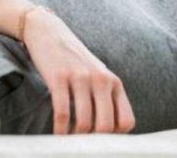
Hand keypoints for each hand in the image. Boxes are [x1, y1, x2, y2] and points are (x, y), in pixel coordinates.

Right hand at [21, 8, 135, 134]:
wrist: (50, 32)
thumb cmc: (74, 61)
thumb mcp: (97, 76)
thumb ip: (106, 98)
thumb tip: (108, 133)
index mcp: (114, 82)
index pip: (126, 121)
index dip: (115, 137)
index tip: (101, 139)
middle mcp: (101, 79)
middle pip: (106, 126)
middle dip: (94, 141)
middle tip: (82, 143)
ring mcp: (80, 77)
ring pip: (84, 123)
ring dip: (75, 138)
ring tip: (69, 139)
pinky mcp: (59, 77)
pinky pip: (62, 112)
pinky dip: (59, 129)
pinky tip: (57, 133)